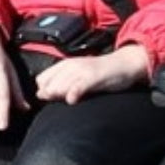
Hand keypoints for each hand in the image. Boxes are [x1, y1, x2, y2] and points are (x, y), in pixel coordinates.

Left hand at [35, 44, 150, 105]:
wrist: (123, 64)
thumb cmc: (100, 73)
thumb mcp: (78, 75)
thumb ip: (60, 84)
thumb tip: (40, 94)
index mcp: (65, 64)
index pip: (42, 79)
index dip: (44, 90)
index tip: (52, 98)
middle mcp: (71, 66)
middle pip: (50, 85)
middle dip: (51, 95)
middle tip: (61, 100)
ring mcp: (82, 71)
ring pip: (62, 86)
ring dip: (60, 95)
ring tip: (69, 99)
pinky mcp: (94, 77)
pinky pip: (78, 87)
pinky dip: (73, 94)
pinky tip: (72, 100)